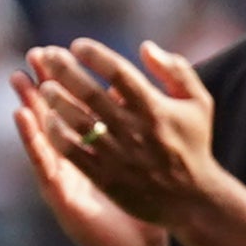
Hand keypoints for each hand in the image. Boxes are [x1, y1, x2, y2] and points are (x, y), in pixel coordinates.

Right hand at [9, 59, 164, 245]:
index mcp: (94, 144)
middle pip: (55, 114)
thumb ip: (138, 122)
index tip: (61, 50)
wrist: (142, 245)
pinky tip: (22, 117)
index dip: (67, 79)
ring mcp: (65, 174)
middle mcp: (75, 156)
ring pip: (43, 135)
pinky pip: (44, 163)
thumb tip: (130, 88)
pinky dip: (32, 139)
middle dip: (43, 83)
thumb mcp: (144, 154)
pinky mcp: (61, 193)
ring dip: (29, 105)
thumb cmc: (145, 199)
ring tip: (19, 79)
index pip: (77, 105)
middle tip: (34, 55)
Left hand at [23, 39, 232, 236]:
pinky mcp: (105, 176)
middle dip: (64, 69)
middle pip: (90, 92)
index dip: (94, 54)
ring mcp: (118, 154)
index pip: (118, 72)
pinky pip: (72, 150)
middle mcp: (135, 130)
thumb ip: (176, 72)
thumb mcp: (199, 104)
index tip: (78, 45)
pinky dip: (56, 132)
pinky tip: (48, 119)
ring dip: (56, 99)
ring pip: (76, 120)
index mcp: (156, 109)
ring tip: (46, 86)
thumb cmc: (193, 145)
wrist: (193, 200)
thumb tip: (145, 47)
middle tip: (48, 55)